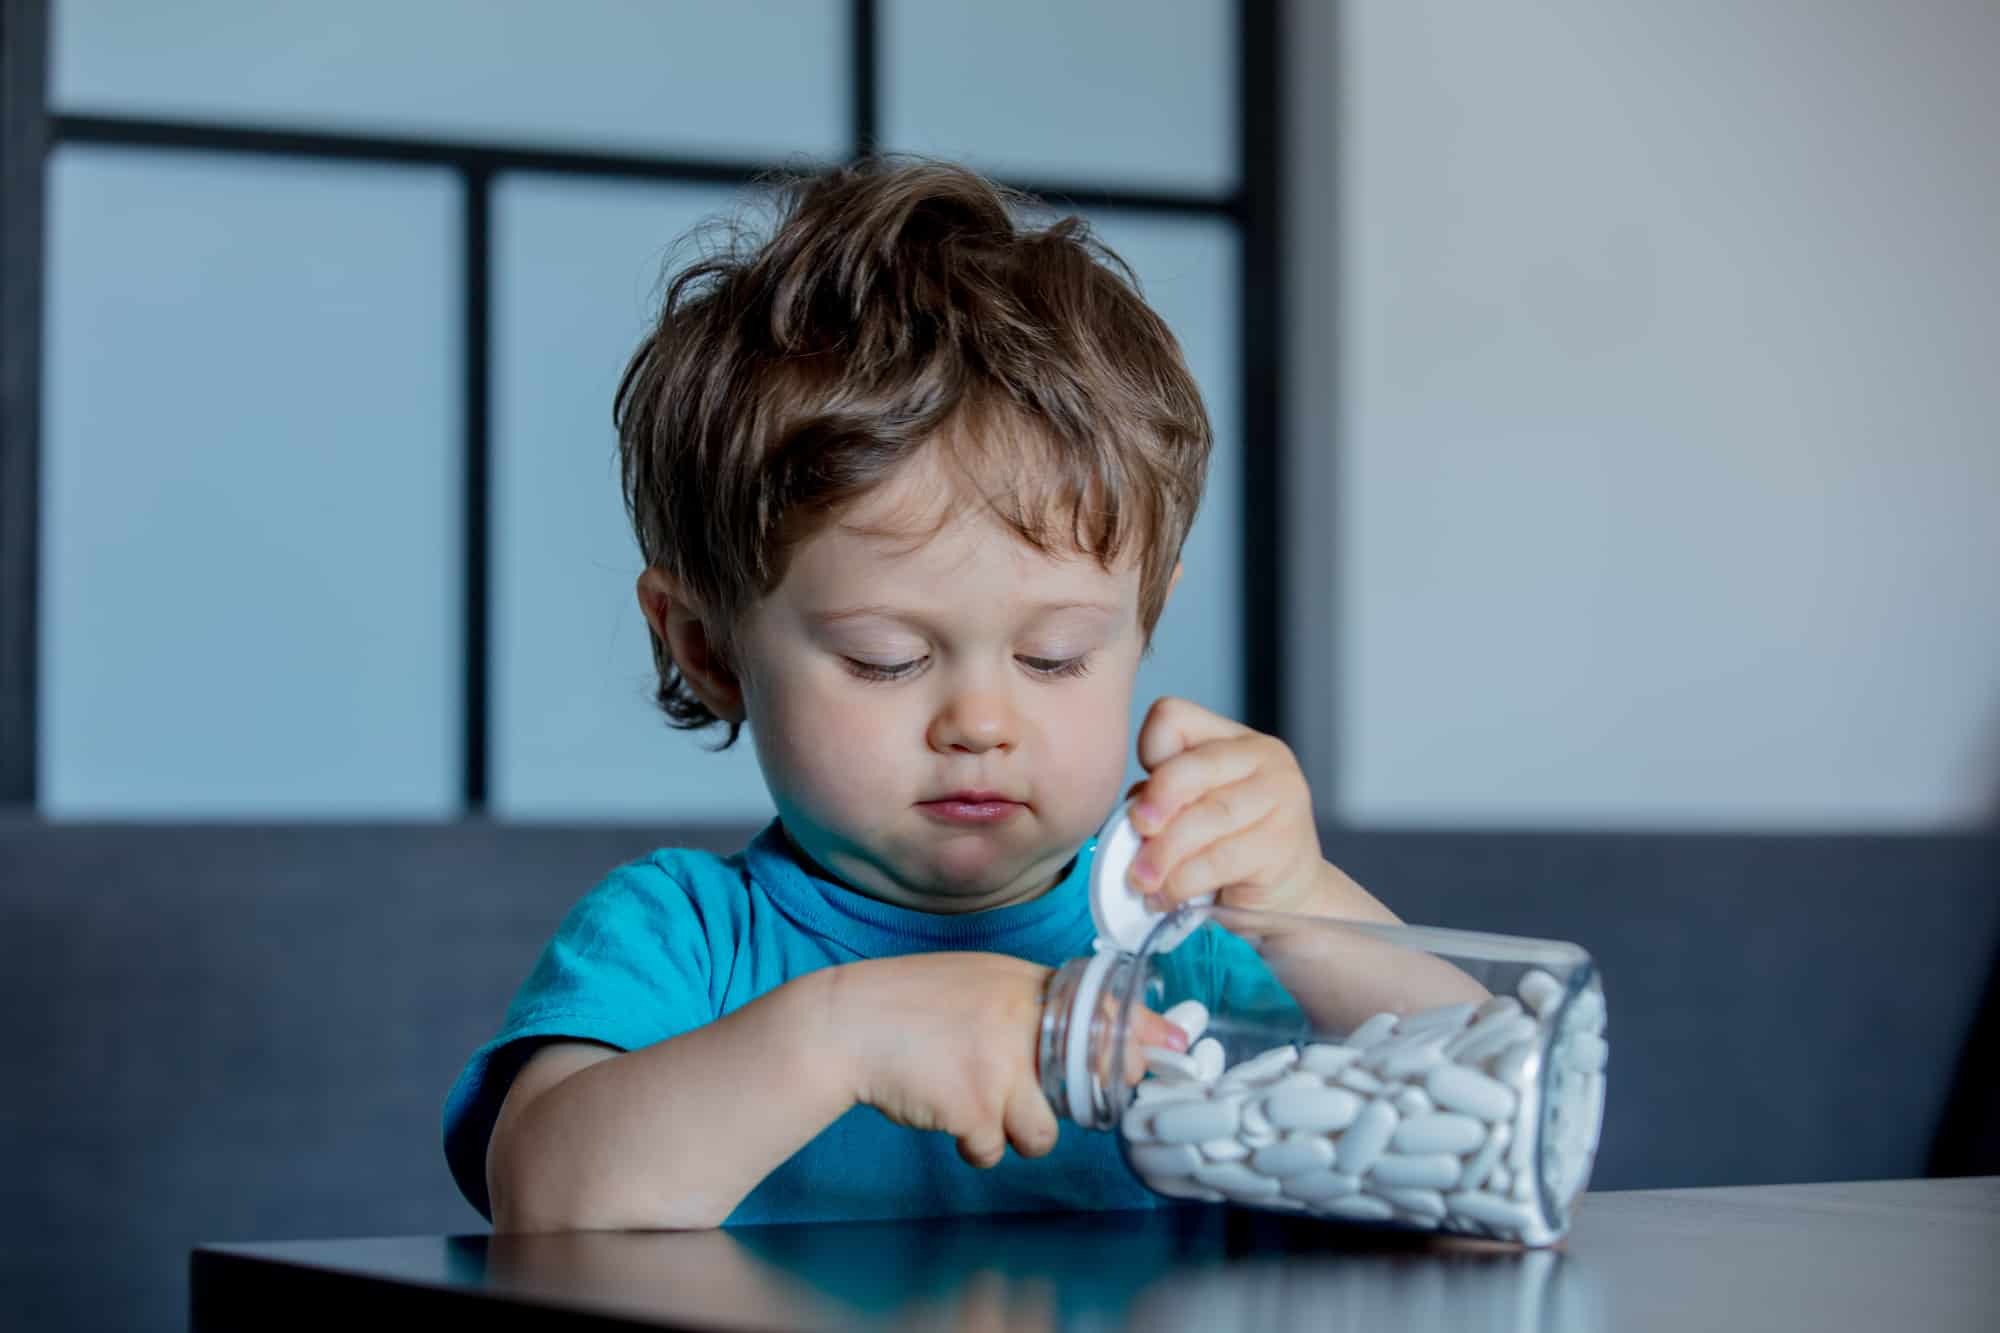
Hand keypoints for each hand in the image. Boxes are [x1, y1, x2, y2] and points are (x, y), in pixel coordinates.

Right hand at [824, 954, 1187, 1168]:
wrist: (847, 1024)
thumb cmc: (910, 1004)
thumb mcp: (977, 980)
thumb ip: (1027, 1001)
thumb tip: (1083, 1029)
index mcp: (1023, 986)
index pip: (1104, 1009)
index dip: (1143, 1036)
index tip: (1174, 1049)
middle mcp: (1021, 1023)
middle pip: (1086, 1082)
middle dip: (1072, 1101)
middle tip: (1034, 1091)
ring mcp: (1000, 1067)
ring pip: (1042, 1133)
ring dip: (1014, 1130)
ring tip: (976, 1100)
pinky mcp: (974, 1107)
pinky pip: (994, 1149)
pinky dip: (971, 1141)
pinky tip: (943, 1108)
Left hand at [1123, 696, 1388, 920]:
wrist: (1289, 895)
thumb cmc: (1231, 848)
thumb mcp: (1192, 811)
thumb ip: (1162, 801)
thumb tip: (1131, 817)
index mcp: (1232, 738)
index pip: (1173, 717)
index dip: (1148, 753)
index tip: (1143, 794)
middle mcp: (1263, 756)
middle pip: (1189, 766)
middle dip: (1155, 804)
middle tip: (1136, 833)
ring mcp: (1281, 796)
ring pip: (1205, 817)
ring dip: (1162, 854)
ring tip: (1141, 881)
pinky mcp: (1283, 843)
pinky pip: (1218, 860)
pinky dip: (1182, 882)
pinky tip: (1166, 896)